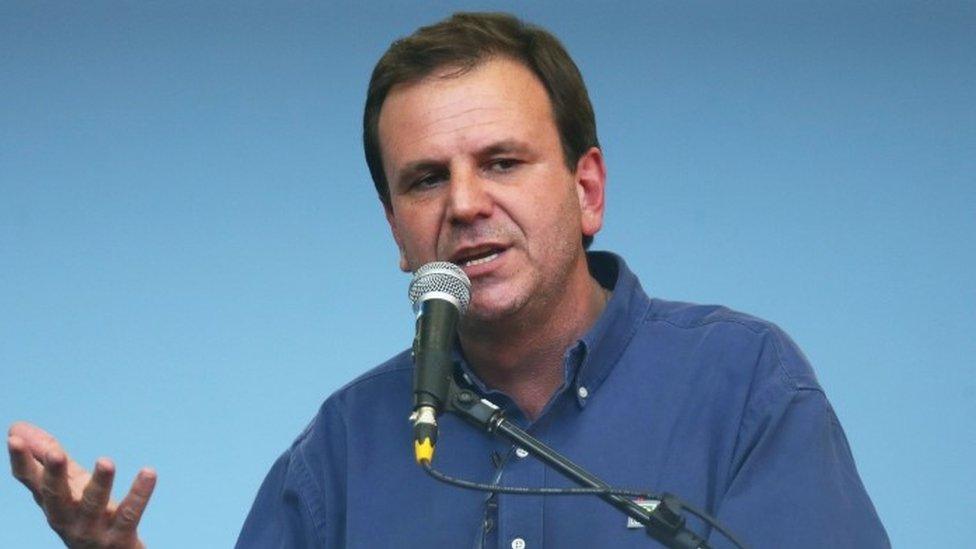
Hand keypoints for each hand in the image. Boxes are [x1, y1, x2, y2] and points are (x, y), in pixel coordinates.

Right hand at [7, 422, 156, 548]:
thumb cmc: (84, 514)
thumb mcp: (66, 485)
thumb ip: (45, 456)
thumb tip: (16, 426)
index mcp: (51, 502)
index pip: (31, 480)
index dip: (21, 461)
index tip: (14, 439)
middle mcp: (66, 517)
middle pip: (55, 496)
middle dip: (54, 475)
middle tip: (55, 453)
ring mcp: (92, 529)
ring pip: (93, 505)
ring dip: (99, 483)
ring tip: (106, 461)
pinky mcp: (119, 537)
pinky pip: (129, 514)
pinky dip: (139, 494)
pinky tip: (149, 473)